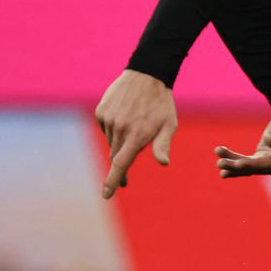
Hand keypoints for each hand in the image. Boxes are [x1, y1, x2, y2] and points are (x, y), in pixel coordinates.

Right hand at [95, 69, 177, 198]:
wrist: (146, 76)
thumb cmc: (162, 104)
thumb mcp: (169, 125)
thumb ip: (163, 145)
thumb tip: (164, 162)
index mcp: (137, 135)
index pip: (121, 164)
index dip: (113, 180)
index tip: (106, 195)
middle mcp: (119, 128)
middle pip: (116, 156)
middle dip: (120, 168)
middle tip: (125, 180)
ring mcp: (108, 120)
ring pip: (111, 142)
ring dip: (120, 144)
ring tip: (135, 130)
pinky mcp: (101, 112)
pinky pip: (105, 129)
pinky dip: (114, 130)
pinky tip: (125, 119)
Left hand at [215, 105, 270, 179]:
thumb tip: (268, 144)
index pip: (268, 164)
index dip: (252, 164)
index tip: (238, 164)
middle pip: (257, 168)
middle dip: (237, 166)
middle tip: (221, 163)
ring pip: (250, 166)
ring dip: (232, 164)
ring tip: (219, 162)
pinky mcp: (264, 158)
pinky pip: (248, 163)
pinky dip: (235, 163)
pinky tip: (223, 165)